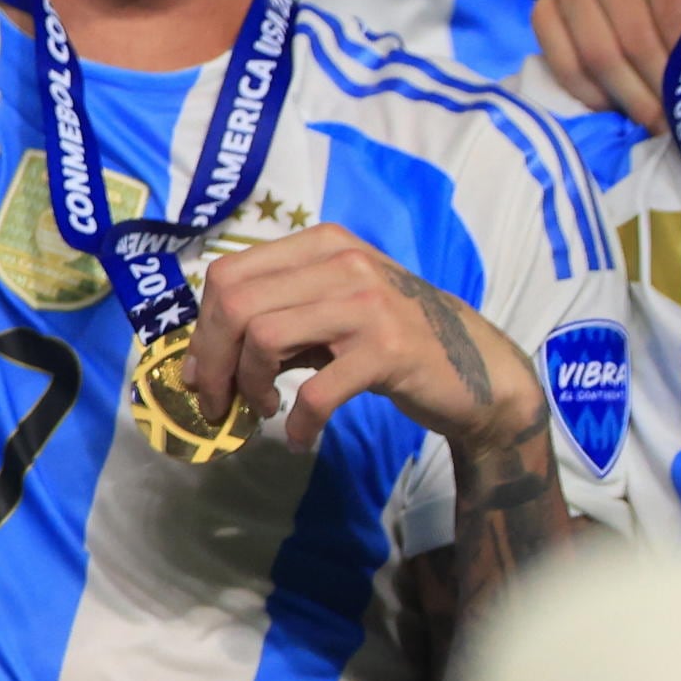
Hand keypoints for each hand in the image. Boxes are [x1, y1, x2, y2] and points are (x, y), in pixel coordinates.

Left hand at [186, 223, 538, 455]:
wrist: (480, 369)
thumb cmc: (390, 338)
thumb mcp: (330, 311)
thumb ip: (273, 319)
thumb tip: (201, 362)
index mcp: (321, 245)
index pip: (228, 275)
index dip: (203, 328)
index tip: (201, 372)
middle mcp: (343, 262)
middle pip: (237, 305)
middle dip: (214, 362)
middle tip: (219, 402)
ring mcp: (368, 304)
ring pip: (265, 339)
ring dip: (250, 386)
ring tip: (263, 410)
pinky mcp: (390, 350)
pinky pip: (317, 390)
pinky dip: (298, 421)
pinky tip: (299, 435)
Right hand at [533, 0, 680, 132]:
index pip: (674, 8)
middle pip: (633, 36)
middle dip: (657, 85)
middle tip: (675, 119)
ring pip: (595, 52)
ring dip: (627, 95)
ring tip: (651, 118)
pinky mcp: (543, 7)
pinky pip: (560, 60)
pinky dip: (588, 92)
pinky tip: (612, 104)